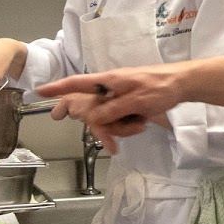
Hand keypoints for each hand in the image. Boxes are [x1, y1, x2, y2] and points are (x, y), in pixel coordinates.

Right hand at [37, 65, 183, 152]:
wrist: (183, 85)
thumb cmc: (160, 86)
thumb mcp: (135, 100)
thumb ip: (112, 110)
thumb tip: (92, 118)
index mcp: (108, 81)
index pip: (77, 83)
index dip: (58, 89)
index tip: (40, 92)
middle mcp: (109, 89)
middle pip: (89, 109)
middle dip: (99, 126)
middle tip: (109, 143)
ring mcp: (118, 98)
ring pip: (105, 119)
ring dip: (120, 128)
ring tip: (140, 124)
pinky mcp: (127, 106)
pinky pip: (118, 121)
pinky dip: (128, 127)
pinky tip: (142, 125)